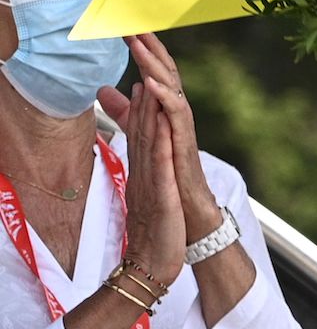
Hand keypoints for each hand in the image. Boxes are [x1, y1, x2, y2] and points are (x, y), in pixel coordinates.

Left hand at [100, 35, 223, 239]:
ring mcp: (183, 124)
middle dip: (150, 47)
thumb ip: (124, 110)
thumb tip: (104, 88)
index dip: (141, 49)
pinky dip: (166, 97)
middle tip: (134, 24)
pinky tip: (153, 84)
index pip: (153, 70)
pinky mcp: (184, 141)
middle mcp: (177, 110)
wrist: (186, 203)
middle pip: (165, 71)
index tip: (125, 27)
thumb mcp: (138, 130)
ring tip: (139, 46)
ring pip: (171, 87)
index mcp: (165, 106)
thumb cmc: (167, 167)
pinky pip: (176, 114)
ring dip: (154, 65)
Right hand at [112, 80, 185, 287]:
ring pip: (147, 140)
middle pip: (141, 127)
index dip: (142, 101)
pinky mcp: (161, 196)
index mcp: (143, 170)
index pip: (141, 130)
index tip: (144, 74)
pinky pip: (159, 166)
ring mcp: (151, 182)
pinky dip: (161, 142)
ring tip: (148, 79)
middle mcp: (143, 171)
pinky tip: (163, 122)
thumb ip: (146, 170)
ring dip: (147, 110)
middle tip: (140, 63)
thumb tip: (147, 151)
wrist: (153, 265)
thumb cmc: (156, 229)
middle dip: (142, 93)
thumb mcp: (149, 194)